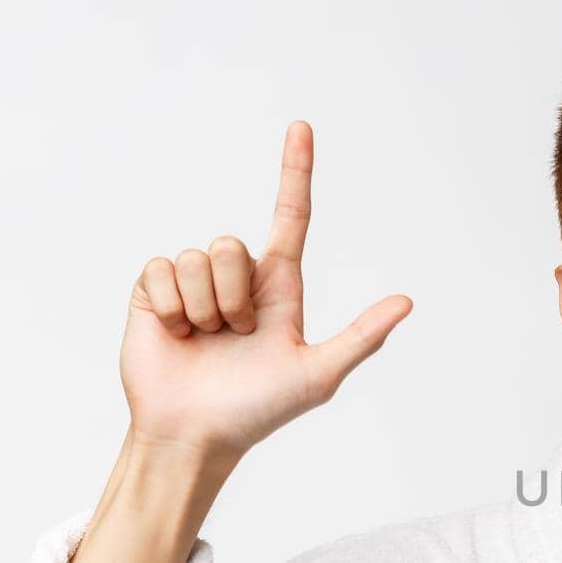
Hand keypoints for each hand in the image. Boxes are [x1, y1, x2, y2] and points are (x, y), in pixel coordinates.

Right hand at [120, 120, 412, 461]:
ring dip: (204, 308)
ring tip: (205, 340)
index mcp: (279, 287)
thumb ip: (361, 337)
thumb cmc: (259, 410)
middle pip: (233, 244)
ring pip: (199, 257)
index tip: (302, 127)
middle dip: (234, 297)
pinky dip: (173, 308)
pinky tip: (176, 336)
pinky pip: (162, 269)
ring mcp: (195, 282)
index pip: (290, 216)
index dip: (295, 171)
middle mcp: (238, 277)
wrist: (196, 435)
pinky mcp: (154, 290)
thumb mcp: (317, 375)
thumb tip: (407, 302)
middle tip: (233, 337)